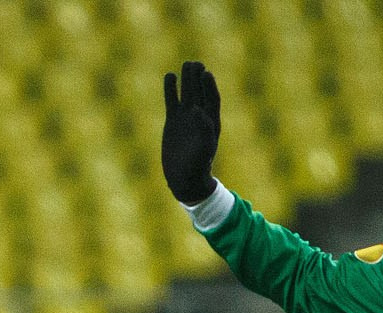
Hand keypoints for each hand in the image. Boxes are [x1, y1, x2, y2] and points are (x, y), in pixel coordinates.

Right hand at [161, 60, 221, 204]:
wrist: (184, 177)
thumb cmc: (197, 167)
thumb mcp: (204, 150)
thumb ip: (204, 130)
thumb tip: (198, 110)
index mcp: (211, 122)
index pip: (212, 98)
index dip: (209, 86)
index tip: (206, 74)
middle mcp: (199, 117)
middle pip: (200, 92)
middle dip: (198, 78)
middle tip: (195, 63)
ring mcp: (186, 117)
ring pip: (187, 93)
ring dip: (187, 79)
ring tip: (186, 64)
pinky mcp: (173, 120)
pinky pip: (172, 100)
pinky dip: (171, 89)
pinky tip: (170, 76)